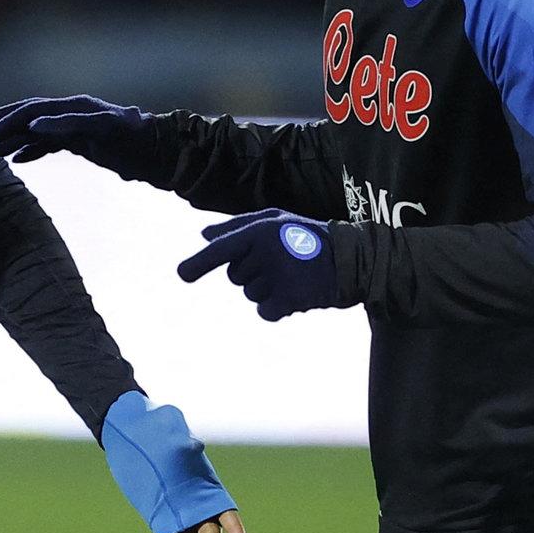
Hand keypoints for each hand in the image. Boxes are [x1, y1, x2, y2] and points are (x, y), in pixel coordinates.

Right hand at [0, 95, 152, 172]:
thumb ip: (69, 124)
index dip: (9, 119)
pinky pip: (50, 145)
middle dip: (4, 124)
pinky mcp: (81, 143)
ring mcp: (75, 129)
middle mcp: (72, 113)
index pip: (34, 110)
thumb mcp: (103, 129)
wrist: (156, 153)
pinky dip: (32, 151)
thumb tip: (33, 125)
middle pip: (30, 116)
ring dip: (14, 140)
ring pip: (37, 132)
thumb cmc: (133, 140)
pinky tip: (18, 160)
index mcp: (74, 106)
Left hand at [177, 209, 348, 320]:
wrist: (351, 259)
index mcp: (260, 231)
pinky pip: (264, 311)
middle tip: (280, 263)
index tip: (182, 274)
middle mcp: (266, 252)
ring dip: (265, 290)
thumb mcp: (275, 220)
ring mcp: (278, 276)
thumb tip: (204, 234)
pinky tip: (294, 294)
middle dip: (251, 273)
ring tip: (291, 276)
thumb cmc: (308, 238)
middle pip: (235, 276)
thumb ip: (238, 226)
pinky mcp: (290, 298)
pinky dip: (275, 308)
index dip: (200, 263)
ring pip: (249, 294)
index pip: (222, 249)